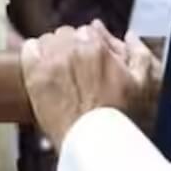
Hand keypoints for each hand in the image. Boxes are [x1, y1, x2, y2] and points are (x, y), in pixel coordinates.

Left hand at [20, 21, 161, 145]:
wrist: (89, 139)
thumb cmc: (115, 115)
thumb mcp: (140, 83)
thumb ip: (139, 54)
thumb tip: (129, 36)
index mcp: (97, 46)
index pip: (87, 30)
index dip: (88, 46)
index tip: (88, 59)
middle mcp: (73, 48)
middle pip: (66, 33)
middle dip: (70, 47)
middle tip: (73, 68)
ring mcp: (51, 59)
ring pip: (48, 40)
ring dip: (52, 51)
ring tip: (57, 70)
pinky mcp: (34, 72)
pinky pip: (29, 48)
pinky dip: (33, 54)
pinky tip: (40, 69)